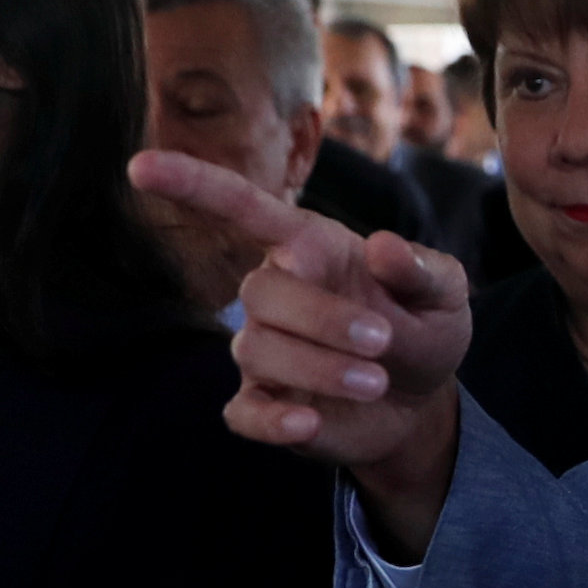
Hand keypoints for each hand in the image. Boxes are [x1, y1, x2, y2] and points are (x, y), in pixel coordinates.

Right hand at [130, 149, 468, 550]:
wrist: (422, 399)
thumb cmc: (424, 326)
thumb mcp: (446, 294)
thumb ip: (422, 269)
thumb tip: (383, 246)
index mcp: (311, 248)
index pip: (244, 209)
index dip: (195, 185)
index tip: (141, 166)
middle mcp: (276, 294)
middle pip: (261, 292)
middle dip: (322, 318)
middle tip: (383, 340)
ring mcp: (264, 350)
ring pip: (257, 350)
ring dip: (319, 366)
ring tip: (377, 381)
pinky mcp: (264, 403)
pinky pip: (244, 413)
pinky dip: (272, 421)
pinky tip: (308, 421)